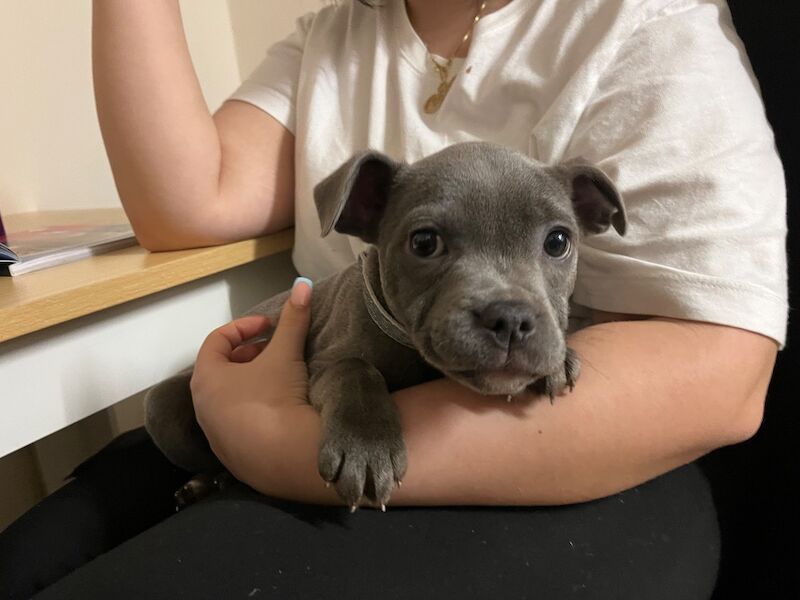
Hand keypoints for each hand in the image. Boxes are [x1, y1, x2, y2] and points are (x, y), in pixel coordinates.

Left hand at [190, 278, 313, 461]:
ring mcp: (216, 435)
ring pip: (230, 397)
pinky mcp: (232, 456)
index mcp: (206, 378)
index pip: (218, 340)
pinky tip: (281, 410)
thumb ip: (293, 319)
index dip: (245, 326)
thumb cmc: (274, 398)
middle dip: (250, 354)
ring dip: (252, 382)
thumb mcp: (285, 354)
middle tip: (276, 349)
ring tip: (280, 378)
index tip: (271, 325)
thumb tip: (303, 284)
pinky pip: (240, 422)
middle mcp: (203, 407)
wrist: (284, 458)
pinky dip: (256, 408)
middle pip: (222, 369)